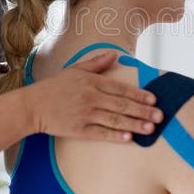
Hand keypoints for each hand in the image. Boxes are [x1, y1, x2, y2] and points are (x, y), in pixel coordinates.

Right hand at [26, 52, 162, 142]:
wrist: (32, 105)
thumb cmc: (55, 86)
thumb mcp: (75, 69)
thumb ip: (96, 63)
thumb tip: (115, 55)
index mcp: (92, 82)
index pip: (120, 88)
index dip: (138, 94)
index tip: (154, 99)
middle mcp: (90, 97)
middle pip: (121, 104)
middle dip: (143, 110)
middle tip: (161, 115)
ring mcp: (85, 114)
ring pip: (115, 120)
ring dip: (134, 124)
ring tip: (151, 128)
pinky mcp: (78, 130)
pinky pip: (100, 133)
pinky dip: (115, 136)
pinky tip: (129, 138)